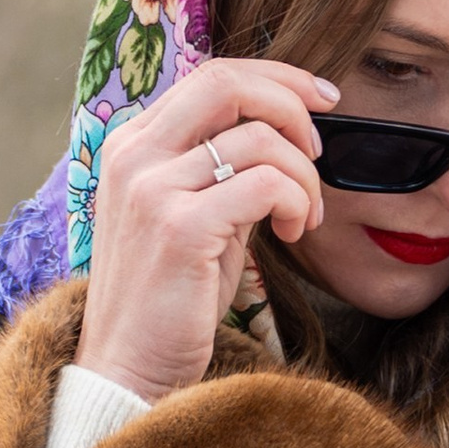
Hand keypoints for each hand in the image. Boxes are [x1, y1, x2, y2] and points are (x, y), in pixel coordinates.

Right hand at [76, 58, 336, 403]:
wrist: (128, 370)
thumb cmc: (170, 302)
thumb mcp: (196, 218)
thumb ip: (224, 172)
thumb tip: (285, 137)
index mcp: (132, 145)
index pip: (211, 77)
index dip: (275, 79)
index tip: (320, 100)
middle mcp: (134, 156)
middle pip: (228, 83)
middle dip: (292, 103)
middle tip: (320, 149)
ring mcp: (152, 189)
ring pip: (259, 138)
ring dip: (303, 176)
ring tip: (303, 218)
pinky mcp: (180, 228)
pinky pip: (266, 184)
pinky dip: (295, 202)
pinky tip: (291, 233)